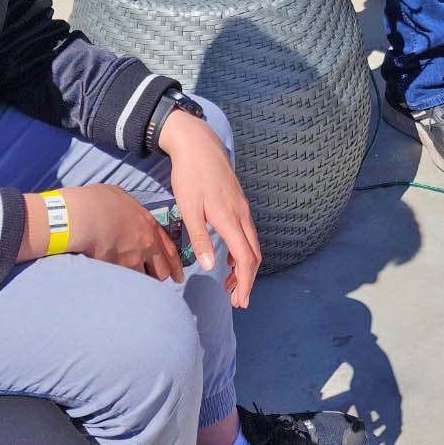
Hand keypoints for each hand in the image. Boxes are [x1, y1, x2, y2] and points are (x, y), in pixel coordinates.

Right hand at [20, 182, 182, 279]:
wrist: (82, 216)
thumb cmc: (97, 201)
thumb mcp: (120, 196)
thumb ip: (128, 209)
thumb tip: (125, 210)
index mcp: (148, 225)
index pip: (169, 250)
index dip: (176, 265)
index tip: (178, 276)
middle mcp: (145, 244)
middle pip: (161, 270)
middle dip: (159, 277)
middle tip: (155, 281)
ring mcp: (132, 259)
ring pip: (143, 280)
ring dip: (139, 282)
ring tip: (133, 284)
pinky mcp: (117, 270)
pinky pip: (124, 282)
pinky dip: (122, 284)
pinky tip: (116, 284)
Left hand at [158, 108, 262, 308]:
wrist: (198, 143)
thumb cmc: (190, 175)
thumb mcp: (189, 207)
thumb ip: (199, 237)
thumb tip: (210, 265)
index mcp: (229, 218)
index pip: (246, 258)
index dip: (245, 282)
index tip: (239, 300)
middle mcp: (241, 214)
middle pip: (254, 254)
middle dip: (248, 280)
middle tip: (238, 301)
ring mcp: (242, 207)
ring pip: (252, 243)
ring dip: (245, 267)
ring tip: (231, 284)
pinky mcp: (238, 202)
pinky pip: (247, 232)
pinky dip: (243, 251)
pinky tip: (230, 258)